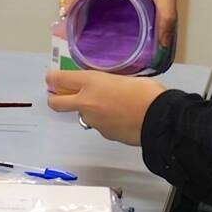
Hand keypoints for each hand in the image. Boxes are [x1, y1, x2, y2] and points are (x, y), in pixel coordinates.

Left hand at [45, 70, 164, 145]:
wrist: (159, 120)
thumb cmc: (146, 92)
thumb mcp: (123, 77)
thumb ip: (107, 81)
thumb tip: (105, 86)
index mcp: (91, 82)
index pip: (58, 79)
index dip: (53, 78)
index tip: (53, 78)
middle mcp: (86, 101)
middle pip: (56, 102)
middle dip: (55, 98)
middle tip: (62, 95)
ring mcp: (93, 120)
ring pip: (81, 114)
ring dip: (89, 109)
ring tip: (110, 105)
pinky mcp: (103, 134)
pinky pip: (98, 124)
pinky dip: (104, 120)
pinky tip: (120, 116)